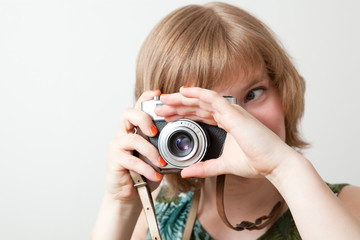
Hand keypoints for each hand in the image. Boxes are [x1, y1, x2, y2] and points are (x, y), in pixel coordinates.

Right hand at [106, 90, 163, 202]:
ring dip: (150, 151)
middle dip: (144, 118)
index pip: (138, 107)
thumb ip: (166, 147)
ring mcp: (117, 146)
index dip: (146, 98)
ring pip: (132, 139)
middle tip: (155, 132)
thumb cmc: (145, 173)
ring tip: (161, 163)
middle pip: (128, 114)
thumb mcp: (158, 157)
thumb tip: (188, 143)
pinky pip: (131, 160)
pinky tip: (155, 176)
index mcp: (135, 128)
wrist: (129, 196)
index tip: (158, 94)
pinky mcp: (114, 160)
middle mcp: (123, 133)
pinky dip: (146, 169)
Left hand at [155, 87, 295, 178]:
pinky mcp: (234, 113)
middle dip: (177, 106)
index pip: (199, 115)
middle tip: (159, 108)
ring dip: (181, 99)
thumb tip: (186, 172)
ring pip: (201, 100)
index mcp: (225, 124)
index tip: (167, 117)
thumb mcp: (223, 165)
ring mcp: (231, 112)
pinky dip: (197, 93)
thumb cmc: (256, 162)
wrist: (275, 164)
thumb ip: (205, 167)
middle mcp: (227, 115)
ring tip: (164, 100)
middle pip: (196, 107)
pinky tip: (183, 91)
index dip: (182, 114)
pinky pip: (212, 98)